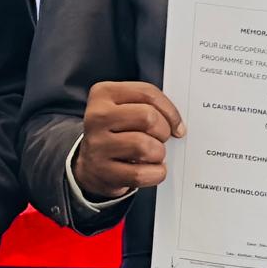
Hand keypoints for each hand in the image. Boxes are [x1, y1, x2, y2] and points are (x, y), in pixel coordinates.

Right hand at [77, 81, 181, 201]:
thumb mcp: (124, 108)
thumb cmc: (116, 131)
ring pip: (145, 146)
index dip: (170, 111)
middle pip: (148, 118)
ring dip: (158, 153)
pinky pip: (140, 173)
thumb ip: (149, 106)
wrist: (90, 163)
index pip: (148, 93)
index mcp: (104, 94)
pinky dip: (155, 173)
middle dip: (163, 131)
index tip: (176, 124)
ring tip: (153, 154)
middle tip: (161, 139)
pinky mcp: (103, 172)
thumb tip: (176, 124)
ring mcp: (98, 145)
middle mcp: (97, 117)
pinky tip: (151, 170)